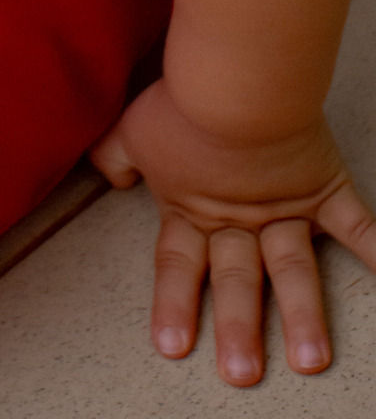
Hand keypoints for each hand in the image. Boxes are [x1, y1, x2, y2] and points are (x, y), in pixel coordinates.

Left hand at [91, 79, 375, 385]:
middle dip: (238, 329)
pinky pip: (356, 225)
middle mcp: (240, 217)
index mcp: (194, 207)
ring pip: (294, 270)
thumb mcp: (133, 128)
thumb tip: (107, 172)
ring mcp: (285, 206)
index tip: (174, 350)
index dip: (174, 306)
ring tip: (312, 361)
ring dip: (304, 316)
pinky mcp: (322, 185)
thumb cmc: (181, 103)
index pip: (179, 265)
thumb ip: (116, 155)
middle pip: (237, 281)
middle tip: (241, 375)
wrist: (235, 82)